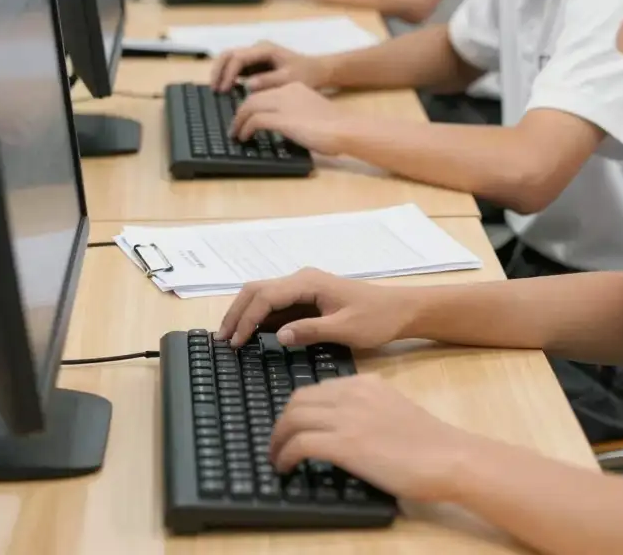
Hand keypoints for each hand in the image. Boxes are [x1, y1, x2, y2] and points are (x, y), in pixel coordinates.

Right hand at [210, 42, 329, 93]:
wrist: (317, 70)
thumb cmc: (306, 74)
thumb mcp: (290, 79)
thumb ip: (269, 81)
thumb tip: (248, 85)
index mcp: (265, 49)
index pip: (239, 58)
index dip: (229, 73)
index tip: (224, 89)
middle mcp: (258, 48)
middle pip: (229, 54)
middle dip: (218, 70)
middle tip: (214, 89)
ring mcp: (255, 55)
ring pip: (229, 59)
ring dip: (221, 73)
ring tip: (217, 91)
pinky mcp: (255, 63)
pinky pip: (236, 67)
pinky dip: (228, 76)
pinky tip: (227, 90)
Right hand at [217, 266, 415, 348]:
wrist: (400, 310)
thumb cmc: (376, 318)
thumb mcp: (345, 329)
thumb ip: (311, 331)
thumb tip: (278, 336)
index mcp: (309, 282)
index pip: (266, 296)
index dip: (247, 318)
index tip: (235, 342)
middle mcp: (303, 280)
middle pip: (258, 290)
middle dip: (237, 312)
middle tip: (222, 340)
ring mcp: (304, 288)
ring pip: (263, 295)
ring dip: (245, 313)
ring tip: (230, 338)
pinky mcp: (307, 299)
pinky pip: (276, 305)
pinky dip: (259, 317)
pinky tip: (251, 335)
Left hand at [230, 82, 348, 155]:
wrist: (346, 128)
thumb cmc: (336, 126)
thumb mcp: (312, 114)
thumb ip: (297, 114)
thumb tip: (287, 127)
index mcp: (295, 88)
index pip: (265, 93)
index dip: (252, 105)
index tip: (246, 116)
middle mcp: (287, 91)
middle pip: (252, 97)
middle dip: (240, 113)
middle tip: (235, 126)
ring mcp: (283, 104)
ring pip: (249, 106)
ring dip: (239, 121)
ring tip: (235, 133)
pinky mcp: (282, 119)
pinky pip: (255, 120)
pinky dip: (245, 129)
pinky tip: (244, 137)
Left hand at [271, 375, 469, 502]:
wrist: (447, 455)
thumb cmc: (426, 440)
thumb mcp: (392, 408)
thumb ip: (367, 407)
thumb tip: (343, 423)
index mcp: (364, 383)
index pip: (316, 389)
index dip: (297, 409)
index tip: (292, 428)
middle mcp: (351, 393)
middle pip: (298, 400)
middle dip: (281, 423)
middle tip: (277, 444)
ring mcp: (347, 417)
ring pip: (292, 418)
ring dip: (277, 440)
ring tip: (276, 457)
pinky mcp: (345, 444)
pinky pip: (299, 444)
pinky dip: (285, 455)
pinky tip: (286, 467)